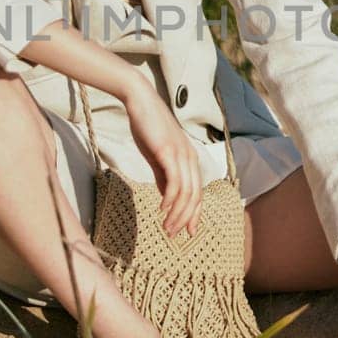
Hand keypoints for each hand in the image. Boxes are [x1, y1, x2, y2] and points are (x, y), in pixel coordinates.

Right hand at [120, 74, 202, 239]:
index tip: (187, 232)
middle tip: (175, 235)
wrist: (140, 101)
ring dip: (177, 214)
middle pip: (195, 196)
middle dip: (186, 219)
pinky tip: (162, 209)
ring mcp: (181, 154)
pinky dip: (170, 199)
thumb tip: (167, 198)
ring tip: (167, 228)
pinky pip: (174, 181)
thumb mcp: (157, 156)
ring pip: (186, 193)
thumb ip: (163, 175)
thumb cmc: (147, 127)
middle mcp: (190, 157)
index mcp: (190, 158)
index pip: (197, 193)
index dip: (194, 214)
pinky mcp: (168, 152)